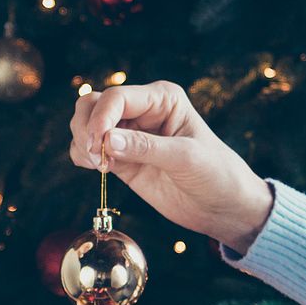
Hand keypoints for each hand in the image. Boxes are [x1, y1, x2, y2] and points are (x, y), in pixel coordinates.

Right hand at [69, 81, 274, 253]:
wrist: (223, 207)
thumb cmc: (216, 175)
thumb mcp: (185, 158)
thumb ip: (146, 147)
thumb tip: (107, 139)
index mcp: (162, 99)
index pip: (117, 97)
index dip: (101, 118)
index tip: (98, 145)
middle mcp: (142, 111)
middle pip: (93, 104)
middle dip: (86, 127)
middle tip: (97, 157)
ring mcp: (129, 134)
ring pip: (85, 123)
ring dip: (82, 142)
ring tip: (99, 165)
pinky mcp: (122, 158)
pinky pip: (88, 149)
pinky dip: (83, 156)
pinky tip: (98, 169)